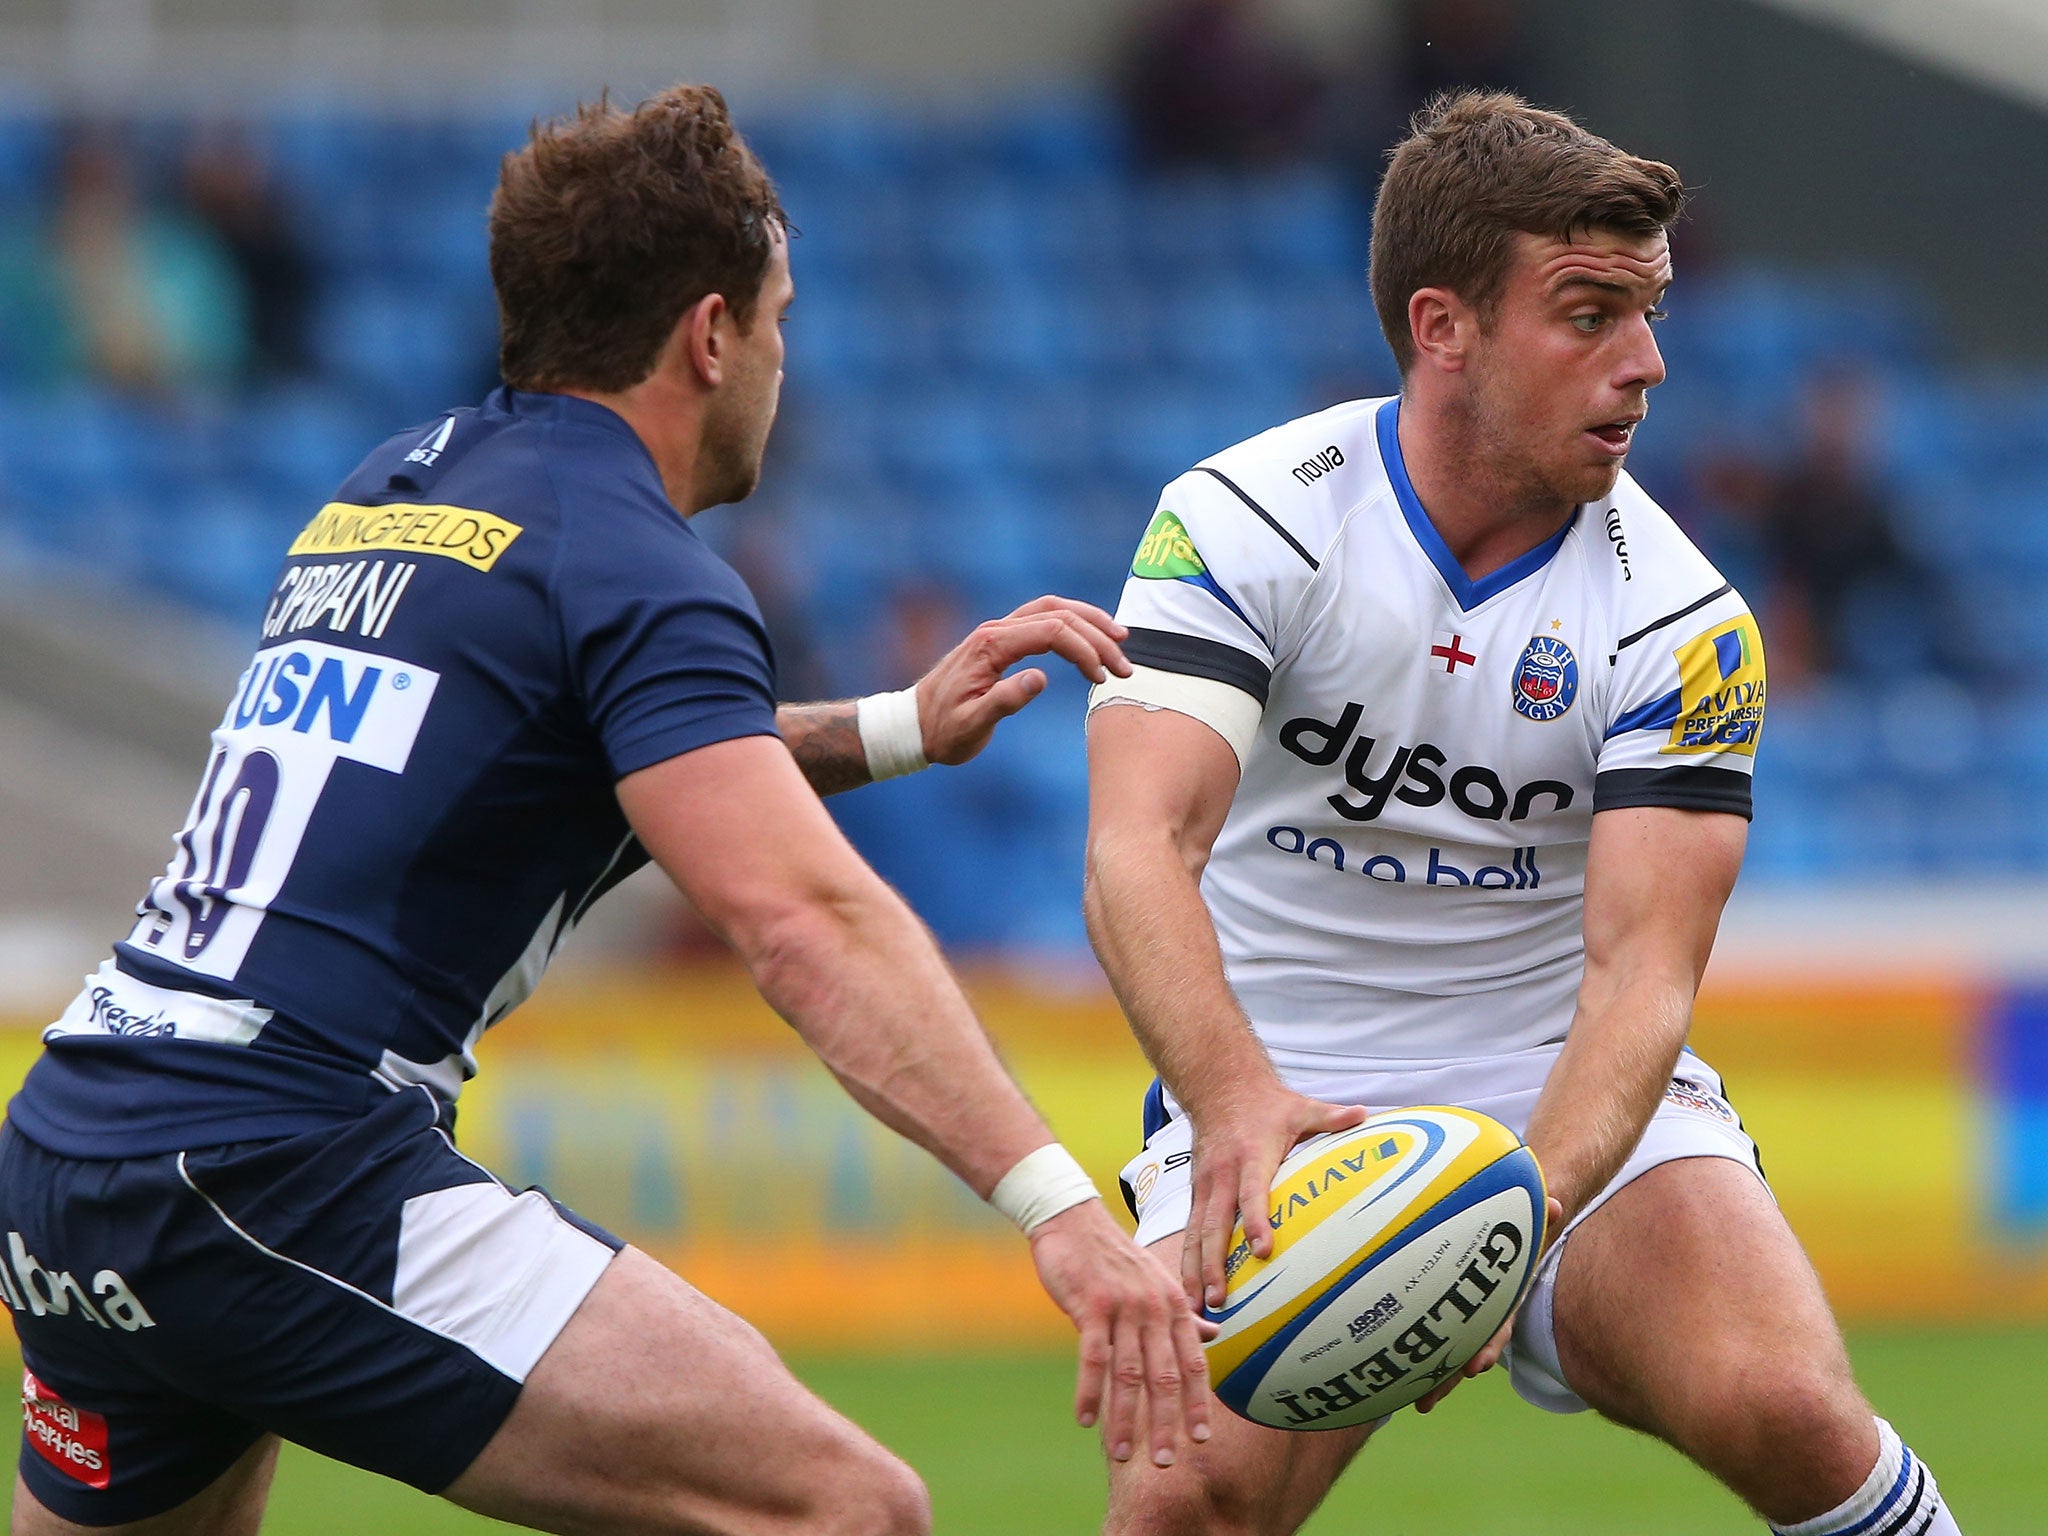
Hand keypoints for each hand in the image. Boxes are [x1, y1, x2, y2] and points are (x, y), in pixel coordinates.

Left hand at [914, 596, 1131, 766]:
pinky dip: (1072, 623)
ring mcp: (998, 631)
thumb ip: (1005, 701)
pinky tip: (1090, 639)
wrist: (914, 725)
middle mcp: (996, 630)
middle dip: (1097, 637)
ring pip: (1053, 609)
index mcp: (991, 646)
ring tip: (1120, 641)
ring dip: (1089, 622)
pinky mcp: (1001, 640)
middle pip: (1059, 614)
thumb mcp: (972, 725)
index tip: (1103, 679)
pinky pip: (1042, 618)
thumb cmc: (943, 731)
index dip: (1085, 651)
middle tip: (1125, 667)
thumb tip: (1041, 678)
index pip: (1051, 631)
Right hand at [1028, 1199, 1212, 1467]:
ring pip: (1128, 1373)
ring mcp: (1124, 1306)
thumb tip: (1214, 1334)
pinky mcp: (1091, 1305)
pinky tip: (1084, 1420)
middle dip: (1165, 1422)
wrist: (1072, 1219)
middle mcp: (1155, 1307)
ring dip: (1125, 1418)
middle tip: (1166, 1462)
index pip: (1193, 1363)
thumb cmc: (1114, 1256)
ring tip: (1124, 1455)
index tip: (1200, 1439)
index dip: (1197, 1403)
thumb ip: (1182, 1314)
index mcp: (1174, 1304)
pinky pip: (1092, 1357)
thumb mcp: (1156, 1281)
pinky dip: (1089, 1391)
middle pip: (1164, 1376)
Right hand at [1183, 1088, 1370, 1311]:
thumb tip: (1365, 1113)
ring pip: (1195, 1234)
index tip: (1263, 1250)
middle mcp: (1222, 1175)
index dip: (1257, 1221)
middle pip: (1214, 1224)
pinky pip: (1189, 1231)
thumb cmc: (1268, 1104)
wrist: (1219, 1088)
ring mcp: (1205, 1186)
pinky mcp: (1196, 1193)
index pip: (1253, 1193)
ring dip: (1194, 1271)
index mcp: (1250, 1157)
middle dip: (1214, 1264)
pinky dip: (1187, 1261)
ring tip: (1195, 1307)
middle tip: (1219, 1299)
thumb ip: (1331, 1116)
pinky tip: (1188, 1291)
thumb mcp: (1300, 1107)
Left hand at [1414, 1194, 1563, 1414]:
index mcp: (1504, 1295)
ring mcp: (1469, 1313)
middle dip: (1450, 1375)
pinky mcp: (1448, 1309)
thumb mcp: (1526, 1218)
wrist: (1517, 1229)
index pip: (1497, 1324)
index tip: (1476, 1366)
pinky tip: (1396, 1374)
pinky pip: (1434, 1334)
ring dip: (1435, 1377)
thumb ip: (1538, 1214)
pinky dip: (1420, 1354)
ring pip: (1451, 1349)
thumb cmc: (1515, 1223)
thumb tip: (1555, 1206)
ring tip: (1418, 1403)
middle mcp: (1488, 1311)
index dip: (1488, 1345)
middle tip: (1428, 1400)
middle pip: (1468, 1350)